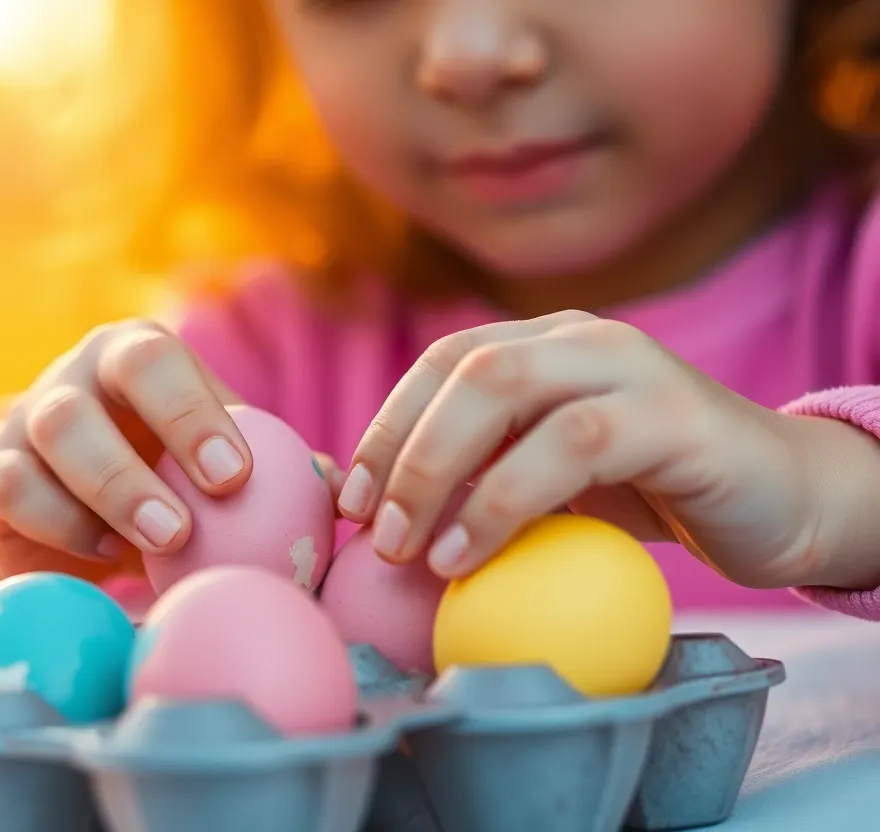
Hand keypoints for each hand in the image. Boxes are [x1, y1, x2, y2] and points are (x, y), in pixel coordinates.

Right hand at [0, 319, 254, 577]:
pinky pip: (10, 490)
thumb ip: (276, 469)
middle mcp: (78, 375)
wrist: (68, 502)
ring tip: (162, 543)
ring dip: (109, 492)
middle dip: (142, 454)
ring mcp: (27, 420)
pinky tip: (104, 556)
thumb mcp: (213, 462)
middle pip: (94, 389)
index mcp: (138, 355)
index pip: (159, 359)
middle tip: (188, 523)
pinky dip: (57, 525)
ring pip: (54, 434)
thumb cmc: (166, 474)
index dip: (193, 411)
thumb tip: (344, 493)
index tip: (235, 476)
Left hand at [337, 310, 828, 588]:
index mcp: (545, 343)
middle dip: (402, 449)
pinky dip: (504, 499)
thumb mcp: (553, 480)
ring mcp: (631, 366)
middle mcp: (582, 338)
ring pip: (506, 387)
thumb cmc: (654, 496)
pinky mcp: (675, 415)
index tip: (349, 500)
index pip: (442, 361)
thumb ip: (485, 474)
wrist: (785, 502)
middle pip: (464, 367)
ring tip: (409, 550)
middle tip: (373, 531)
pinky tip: (469, 552)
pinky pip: (571, 443)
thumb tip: (384, 512)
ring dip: (439, 472)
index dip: (386, 425)